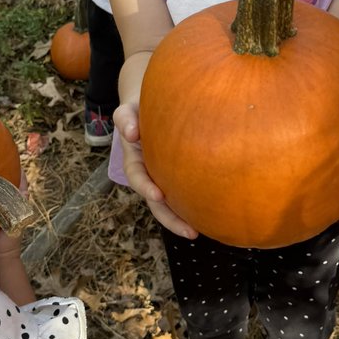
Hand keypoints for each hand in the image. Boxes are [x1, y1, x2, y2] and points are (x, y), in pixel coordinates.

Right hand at [114, 101, 198, 238]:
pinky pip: (186, 192)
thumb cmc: (139, 109)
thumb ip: (125, 119)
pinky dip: (195, 203)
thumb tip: (131, 133)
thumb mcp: (127, 111)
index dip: (145, 187)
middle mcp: (149, 174)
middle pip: (157, 202)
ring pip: (172, 203)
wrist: (151, 107)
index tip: (158, 195)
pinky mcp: (179, 175)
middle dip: (172, 219)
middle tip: (191, 232)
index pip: (138, 177)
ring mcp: (163, 177)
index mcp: (135, 160)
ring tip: (201, 232)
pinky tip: (213, 214)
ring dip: (184, 219)